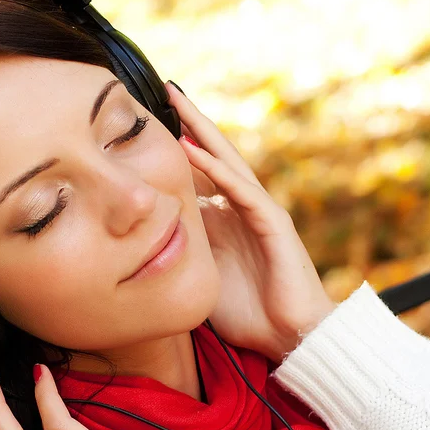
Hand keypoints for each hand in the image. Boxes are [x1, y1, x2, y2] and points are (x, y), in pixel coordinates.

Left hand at [166, 81, 336, 363]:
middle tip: (165, 92)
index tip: (145, 131)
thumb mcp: (200, 279)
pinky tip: (193, 149)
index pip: (197, 178)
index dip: (174, 153)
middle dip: (189, 125)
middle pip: (212, 158)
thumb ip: (180, 254)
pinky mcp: (272, 224)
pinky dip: (217, 170)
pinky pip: (241, 192)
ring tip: (177, 102)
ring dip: (202, 132)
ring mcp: (257, 213)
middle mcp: (239, 210)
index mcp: (223, 222)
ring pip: (227, 163)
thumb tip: (143, 242)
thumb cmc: (244, 313)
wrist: (286, 336)